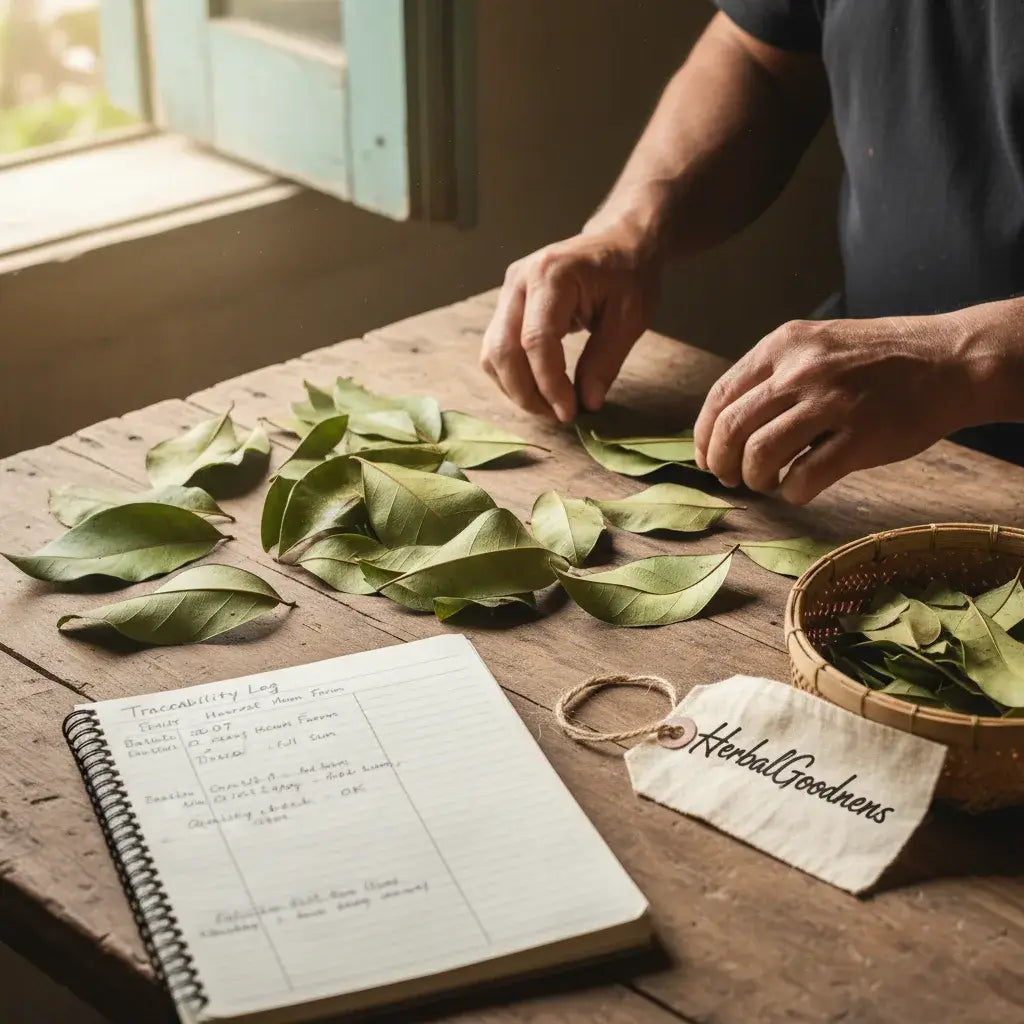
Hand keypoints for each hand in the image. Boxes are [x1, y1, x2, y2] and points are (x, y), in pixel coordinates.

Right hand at [480, 227, 659, 421]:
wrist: (618, 242)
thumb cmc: (628, 274)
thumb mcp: (630, 318)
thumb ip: (606, 361)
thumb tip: (587, 403)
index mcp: (552, 276)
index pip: (536, 341)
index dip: (549, 384)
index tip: (570, 412)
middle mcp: (519, 281)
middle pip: (503, 350)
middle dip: (527, 393)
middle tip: (558, 416)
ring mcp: (507, 292)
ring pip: (492, 354)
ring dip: (516, 389)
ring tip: (549, 406)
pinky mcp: (506, 305)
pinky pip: (496, 349)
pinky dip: (512, 376)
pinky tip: (539, 388)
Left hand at [693, 314, 985, 503]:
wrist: (951, 361)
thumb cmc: (879, 361)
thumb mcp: (817, 346)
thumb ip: (773, 376)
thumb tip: (724, 427)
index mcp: (783, 346)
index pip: (721, 396)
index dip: (704, 436)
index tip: (705, 458)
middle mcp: (801, 370)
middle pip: (731, 429)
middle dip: (722, 463)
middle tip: (731, 478)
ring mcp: (832, 402)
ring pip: (760, 454)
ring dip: (756, 479)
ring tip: (768, 482)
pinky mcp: (862, 436)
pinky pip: (805, 477)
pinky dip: (793, 492)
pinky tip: (800, 489)